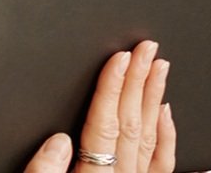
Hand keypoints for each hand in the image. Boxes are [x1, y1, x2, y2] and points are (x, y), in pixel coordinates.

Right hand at [24, 41, 174, 172]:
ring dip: (153, 98)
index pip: (103, 125)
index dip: (111, 87)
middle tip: (146, 49)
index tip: (120, 58)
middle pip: (129, 123)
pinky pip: (162, 162)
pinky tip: (166, 110)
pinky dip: (165, 133)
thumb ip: (44, 172)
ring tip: (158, 67)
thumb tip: (56, 142)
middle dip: (137, 81)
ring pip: (148, 136)